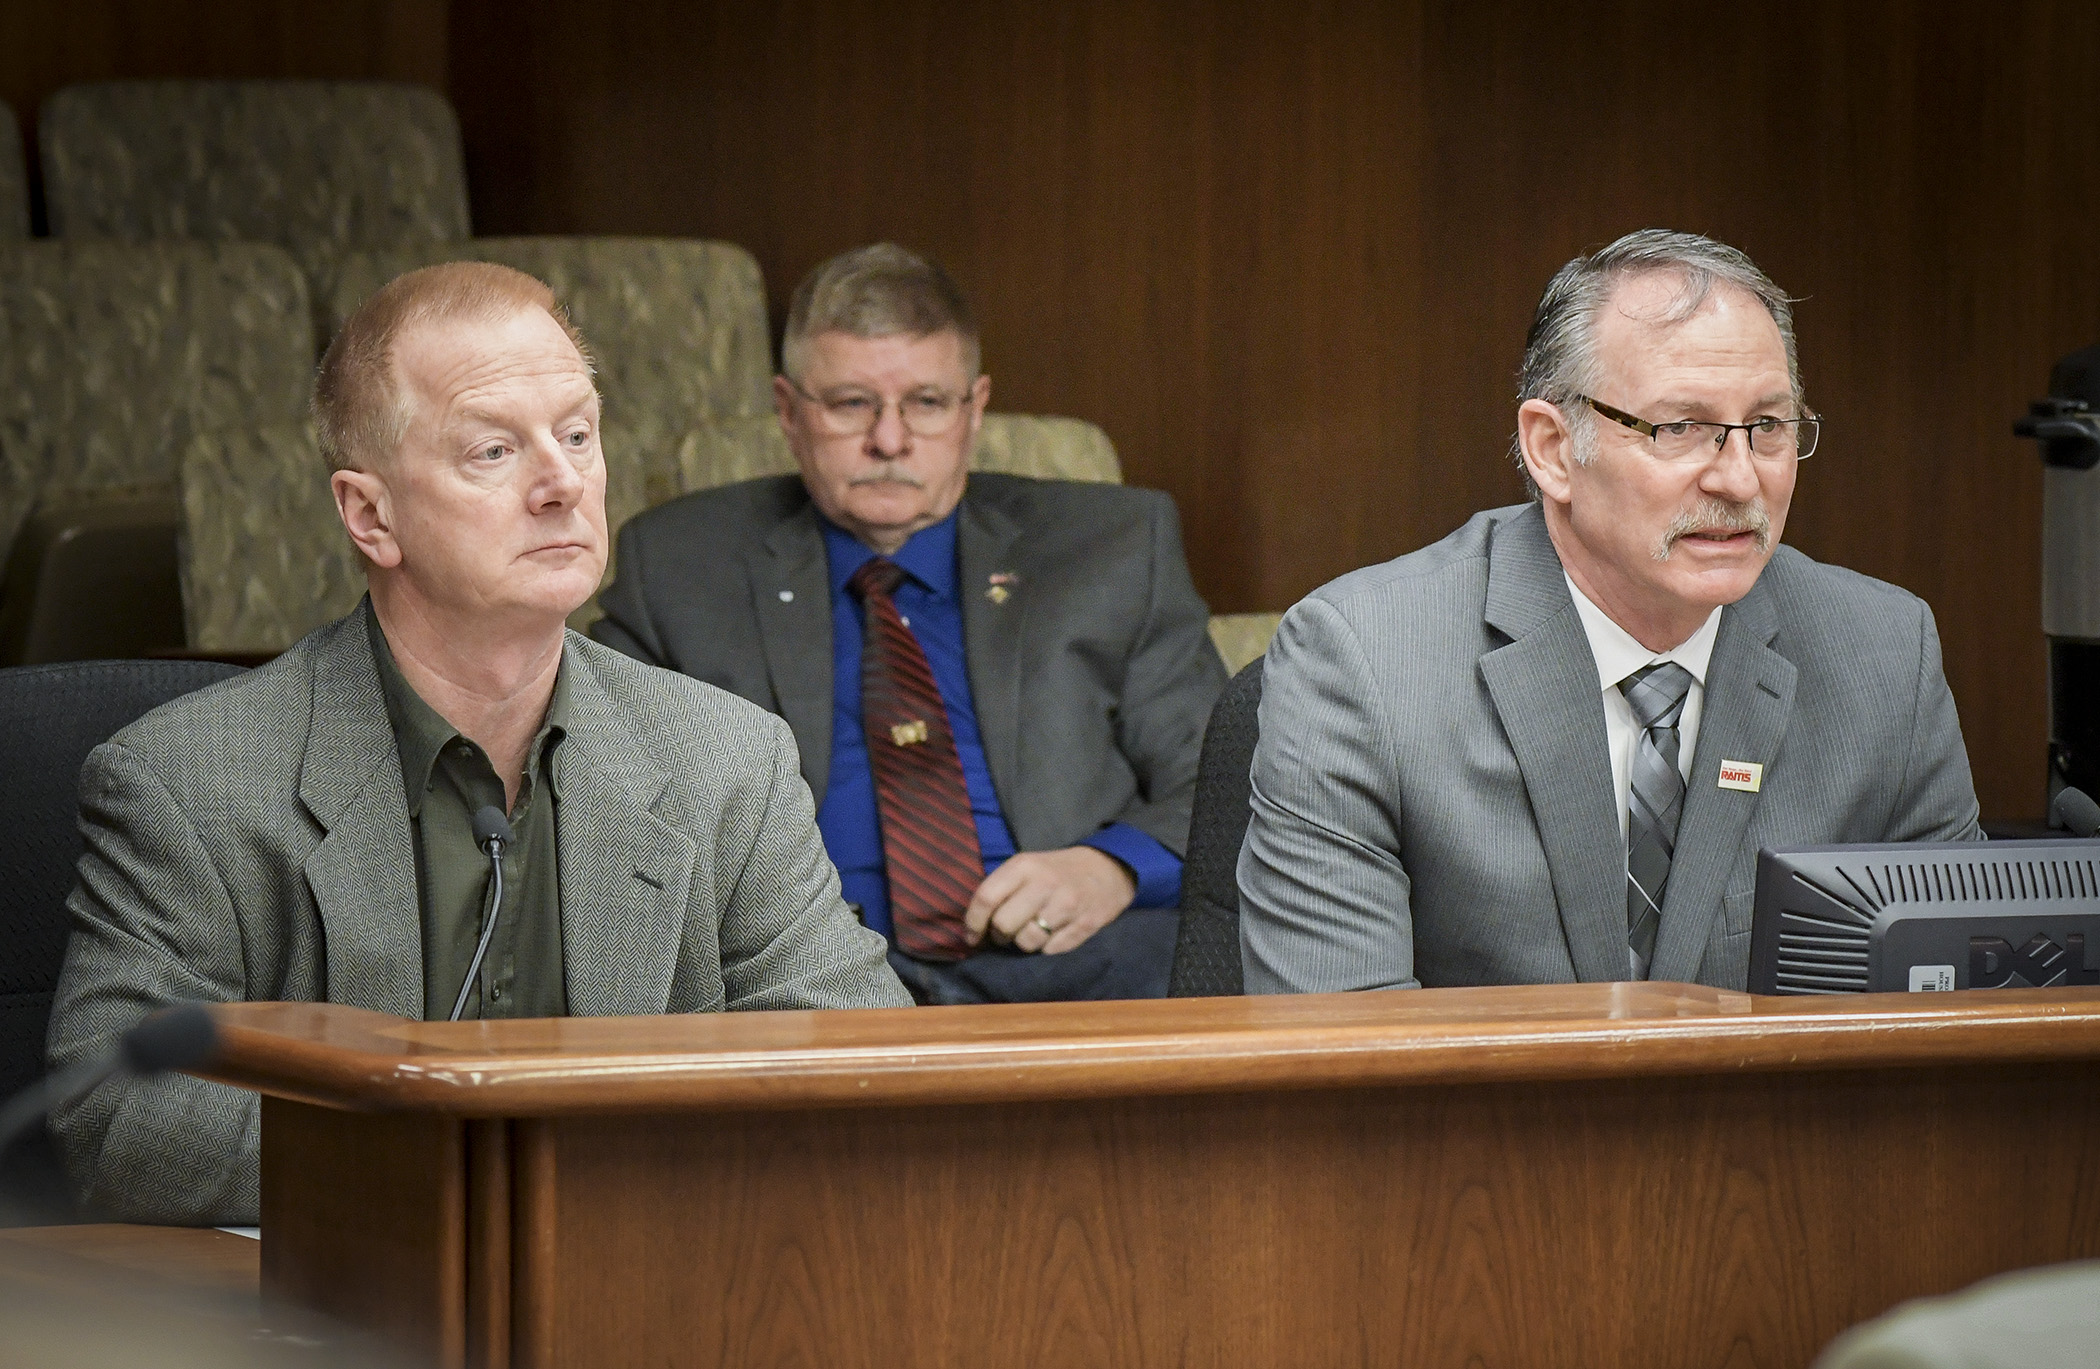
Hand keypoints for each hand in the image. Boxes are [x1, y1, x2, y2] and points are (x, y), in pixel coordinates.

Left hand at [963, 847, 1136, 954]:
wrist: (1108, 868)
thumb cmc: (1056, 871)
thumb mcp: (1027, 866)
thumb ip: (1001, 889)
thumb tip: (973, 927)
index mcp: (1024, 866)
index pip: (986, 898)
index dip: (973, 923)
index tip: (972, 936)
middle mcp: (1044, 884)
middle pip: (1004, 925)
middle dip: (1000, 936)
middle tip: (1006, 934)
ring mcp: (1067, 905)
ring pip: (1028, 942)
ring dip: (1024, 944)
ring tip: (1031, 933)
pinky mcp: (1086, 923)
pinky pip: (1052, 950)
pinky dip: (1047, 948)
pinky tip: (1052, 936)